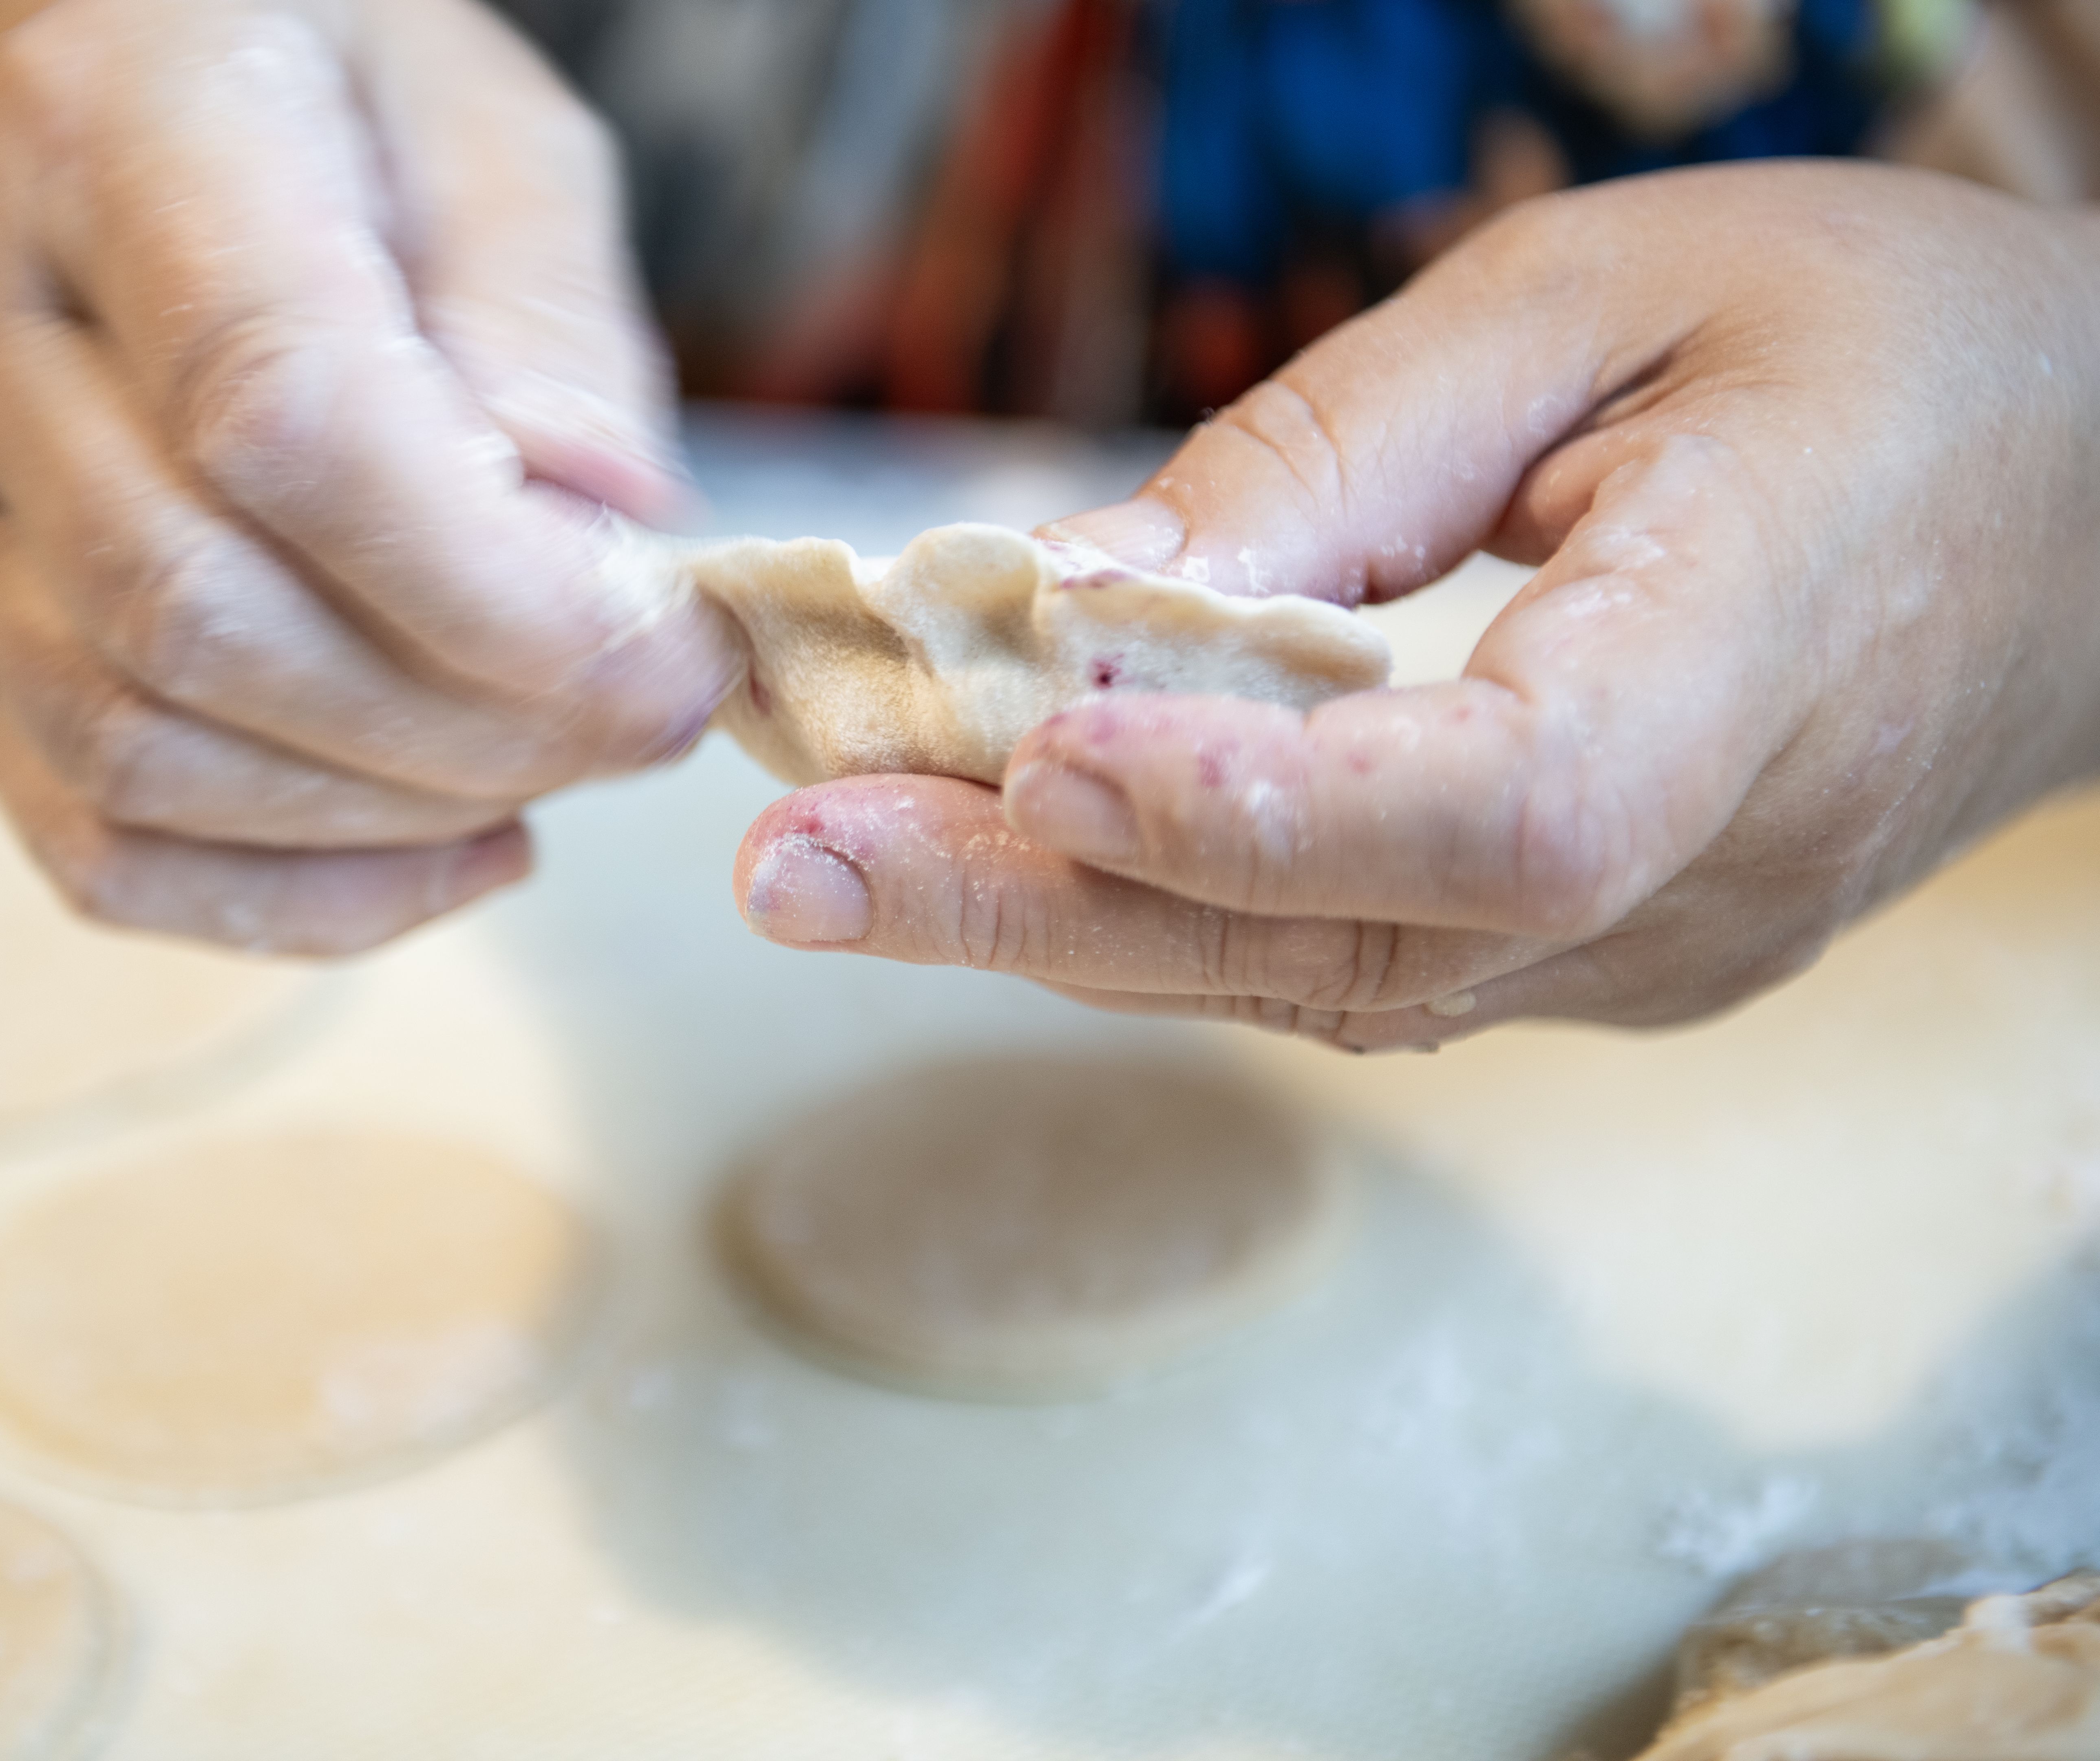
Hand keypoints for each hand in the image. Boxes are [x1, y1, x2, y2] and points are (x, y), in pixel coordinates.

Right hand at [0, 0, 735, 952]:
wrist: (131, 116)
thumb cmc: (337, 115)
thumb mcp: (487, 129)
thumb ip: (544, 309)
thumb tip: (599, 524)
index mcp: (114, 140)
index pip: (279, 420)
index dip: (492, 591)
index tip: (665, 662)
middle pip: (199, 616)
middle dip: (469, 723)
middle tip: (644, 724)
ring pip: (138, 750)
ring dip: (389, 814)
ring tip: (548, 767)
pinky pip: (91, 842)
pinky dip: (290, 897)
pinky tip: (449, 855)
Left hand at [734, 163, 2099, 1048]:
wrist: (2087, 495)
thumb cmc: (1872, 345)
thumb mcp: (1612, 296)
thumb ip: (1353, 445)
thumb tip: (1088, 586)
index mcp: (1761, 652)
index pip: (1511, 807)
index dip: (1268, 804)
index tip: (1050, 748)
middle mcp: (1704, 866)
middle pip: (1345, 944)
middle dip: (1043, 904)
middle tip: (789, 867)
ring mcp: (1655, 953)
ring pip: (1315, 983)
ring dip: (1062, 925)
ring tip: (829, 867)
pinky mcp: (1602, 960)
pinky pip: (1351, 965)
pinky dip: (1166, 914)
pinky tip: (1003, 862)